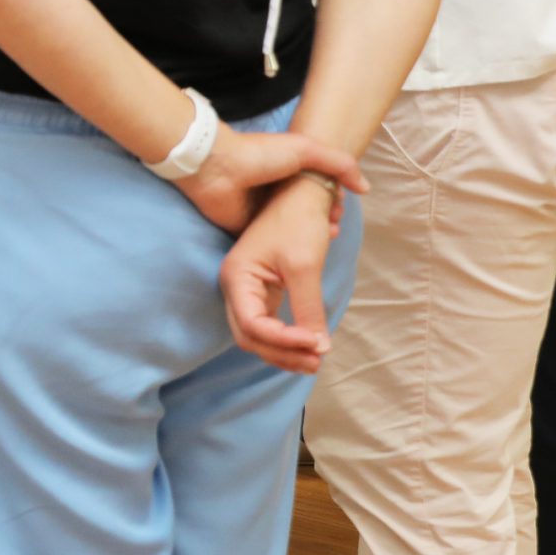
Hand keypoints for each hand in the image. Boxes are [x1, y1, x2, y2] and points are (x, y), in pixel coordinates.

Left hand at [174, 125, 365, 235]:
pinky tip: (302, 254)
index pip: (318, 191)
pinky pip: (271, 246)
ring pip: (292, 232)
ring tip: (323, 240)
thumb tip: (365, 189)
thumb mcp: (306, 149)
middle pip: (307, 213)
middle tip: (331, 227)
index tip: (338, 210)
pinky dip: (288, 251)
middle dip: (323, 221)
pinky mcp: (248, 231)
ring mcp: (261, 214)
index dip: (331, 201)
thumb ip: (338, 164)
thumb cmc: (259, 154)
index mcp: (289, 173)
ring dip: (309, 238)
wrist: (216, 167)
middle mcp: (276, 194)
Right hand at [220, 175, 341, 373]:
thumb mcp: (305, 267)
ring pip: (258, 335)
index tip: (317, 345)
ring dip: (285, 352)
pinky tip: (309, 345)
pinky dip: (287, 339)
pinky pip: (268, 325)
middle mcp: (236, 287)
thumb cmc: (298, 222)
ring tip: (316, 360)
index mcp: (236, 278)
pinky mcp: (263, 291)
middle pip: (250, 336)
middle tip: (317, 362)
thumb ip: (308, 309)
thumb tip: (320, 347)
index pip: (252, 325)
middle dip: (282, 353)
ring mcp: (247, 290)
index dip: (284, 341)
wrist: (300, 192)